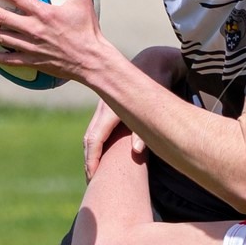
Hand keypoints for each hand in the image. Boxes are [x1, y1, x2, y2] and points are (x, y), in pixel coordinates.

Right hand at [81, 47, 179, 177]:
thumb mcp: (153, 104)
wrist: (153, 62)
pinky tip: (103, 157)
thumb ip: (145, 129)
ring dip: (92, 154)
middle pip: (89, 139)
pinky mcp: (109, 109)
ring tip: (95, 174)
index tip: (93, 178)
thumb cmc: (156, 84)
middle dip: (89, 161)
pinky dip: (98, 145)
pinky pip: (98, 130)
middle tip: (92, 182)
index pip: (94, 140)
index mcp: (110, 110)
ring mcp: (105, 108)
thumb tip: (137, 151)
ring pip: (92, 135)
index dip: (92, 160)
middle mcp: (103, 109)